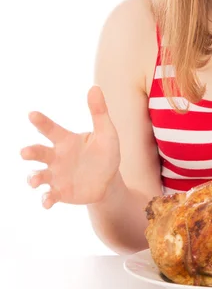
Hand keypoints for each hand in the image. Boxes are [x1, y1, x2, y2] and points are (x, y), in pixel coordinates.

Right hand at [21, 86, 120, 207]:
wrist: (109, 180)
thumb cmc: (106, 153)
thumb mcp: (107, 132)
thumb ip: (99, 111)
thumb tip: (95, 87)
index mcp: (66, 140)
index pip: (51, 129)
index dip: (41, 122)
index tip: (32, 114)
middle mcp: (57, 157)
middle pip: (39, 153)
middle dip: (30, 152)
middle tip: (24, 152)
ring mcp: (56, 176)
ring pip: (38, 175)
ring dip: (33, 178)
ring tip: (35, 181)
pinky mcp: (60, 192)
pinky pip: (49, 196)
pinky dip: (46, 200)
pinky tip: (47, 202)